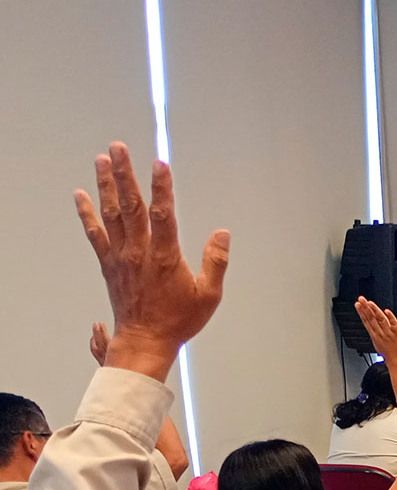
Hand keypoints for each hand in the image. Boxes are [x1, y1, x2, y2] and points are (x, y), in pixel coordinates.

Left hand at [74, 143, 228, 380]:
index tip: (159, 163)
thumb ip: (216, 262)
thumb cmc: (179, 320)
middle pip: (131, 206)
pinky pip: (95, 233)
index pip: (163, 214)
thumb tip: (222, 233)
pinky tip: (80, 194)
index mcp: (164, 257)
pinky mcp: (109, 264)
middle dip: (125, 174)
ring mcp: (121, 256)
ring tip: (102, 159)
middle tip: (118, 147)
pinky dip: (87, 213)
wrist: (145, 341)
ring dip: (106, 185)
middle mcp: (139, 252)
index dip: (162, 187)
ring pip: (111, 214)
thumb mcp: (209, 295)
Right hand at [355, 296, 396, 360]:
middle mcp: (381, 333)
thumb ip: (375, 332)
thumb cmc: (389, 354)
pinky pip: (394, 323)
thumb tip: (371, 324)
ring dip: (374, 310)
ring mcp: (389, 332)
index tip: (357, 305)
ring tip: (369, 303)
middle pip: (371, 318)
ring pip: (380, 319)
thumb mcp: (378, 344)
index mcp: (375, 336)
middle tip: (360, 299)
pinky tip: (386, 311)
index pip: (366, 321)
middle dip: (365, 308)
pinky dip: (390, 317)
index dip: (361, 312)